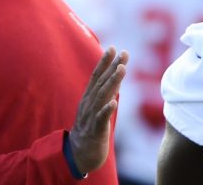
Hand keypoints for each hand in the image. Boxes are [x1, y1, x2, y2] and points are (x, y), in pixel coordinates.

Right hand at [69, 46, 128, 173]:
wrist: (78, 155)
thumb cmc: (90, 131)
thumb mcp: (97, 109)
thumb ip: (104, 94)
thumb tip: (115, 78)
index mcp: (88, 99)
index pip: (96, 76)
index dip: (104, 62)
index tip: (113, 47)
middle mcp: (88, 105)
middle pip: (101, 83)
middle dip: (112, 67)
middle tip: (123, 53)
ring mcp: (90, 117)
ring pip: (102, 97)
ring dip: (112, 82)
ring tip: (122, 69)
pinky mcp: (94, 131)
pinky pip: (100, 119)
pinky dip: (106, 110)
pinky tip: (114, 102)